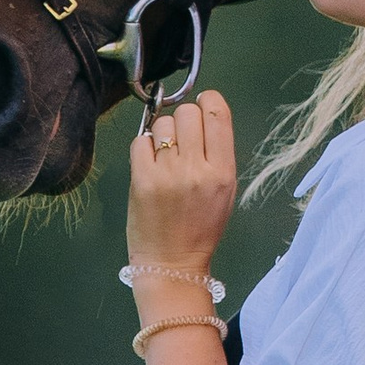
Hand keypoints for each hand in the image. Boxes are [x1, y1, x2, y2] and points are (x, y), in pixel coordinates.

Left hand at [128, 89, 236, 276]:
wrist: (172, 263)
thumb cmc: (201, 228)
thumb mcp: (225, 191)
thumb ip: (218, 154)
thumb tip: (204, 115)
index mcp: (223, 172)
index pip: (218, 114)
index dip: (209, 101)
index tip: (203, 105)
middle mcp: (196, 169)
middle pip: (187, 112)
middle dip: (184, 119)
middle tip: (182, 138)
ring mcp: (167, 174)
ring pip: (162, 124)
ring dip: (162, 133)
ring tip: (164, 156)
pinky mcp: (141, 179)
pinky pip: (140, 141)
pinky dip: (144, 147)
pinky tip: (150, 164)